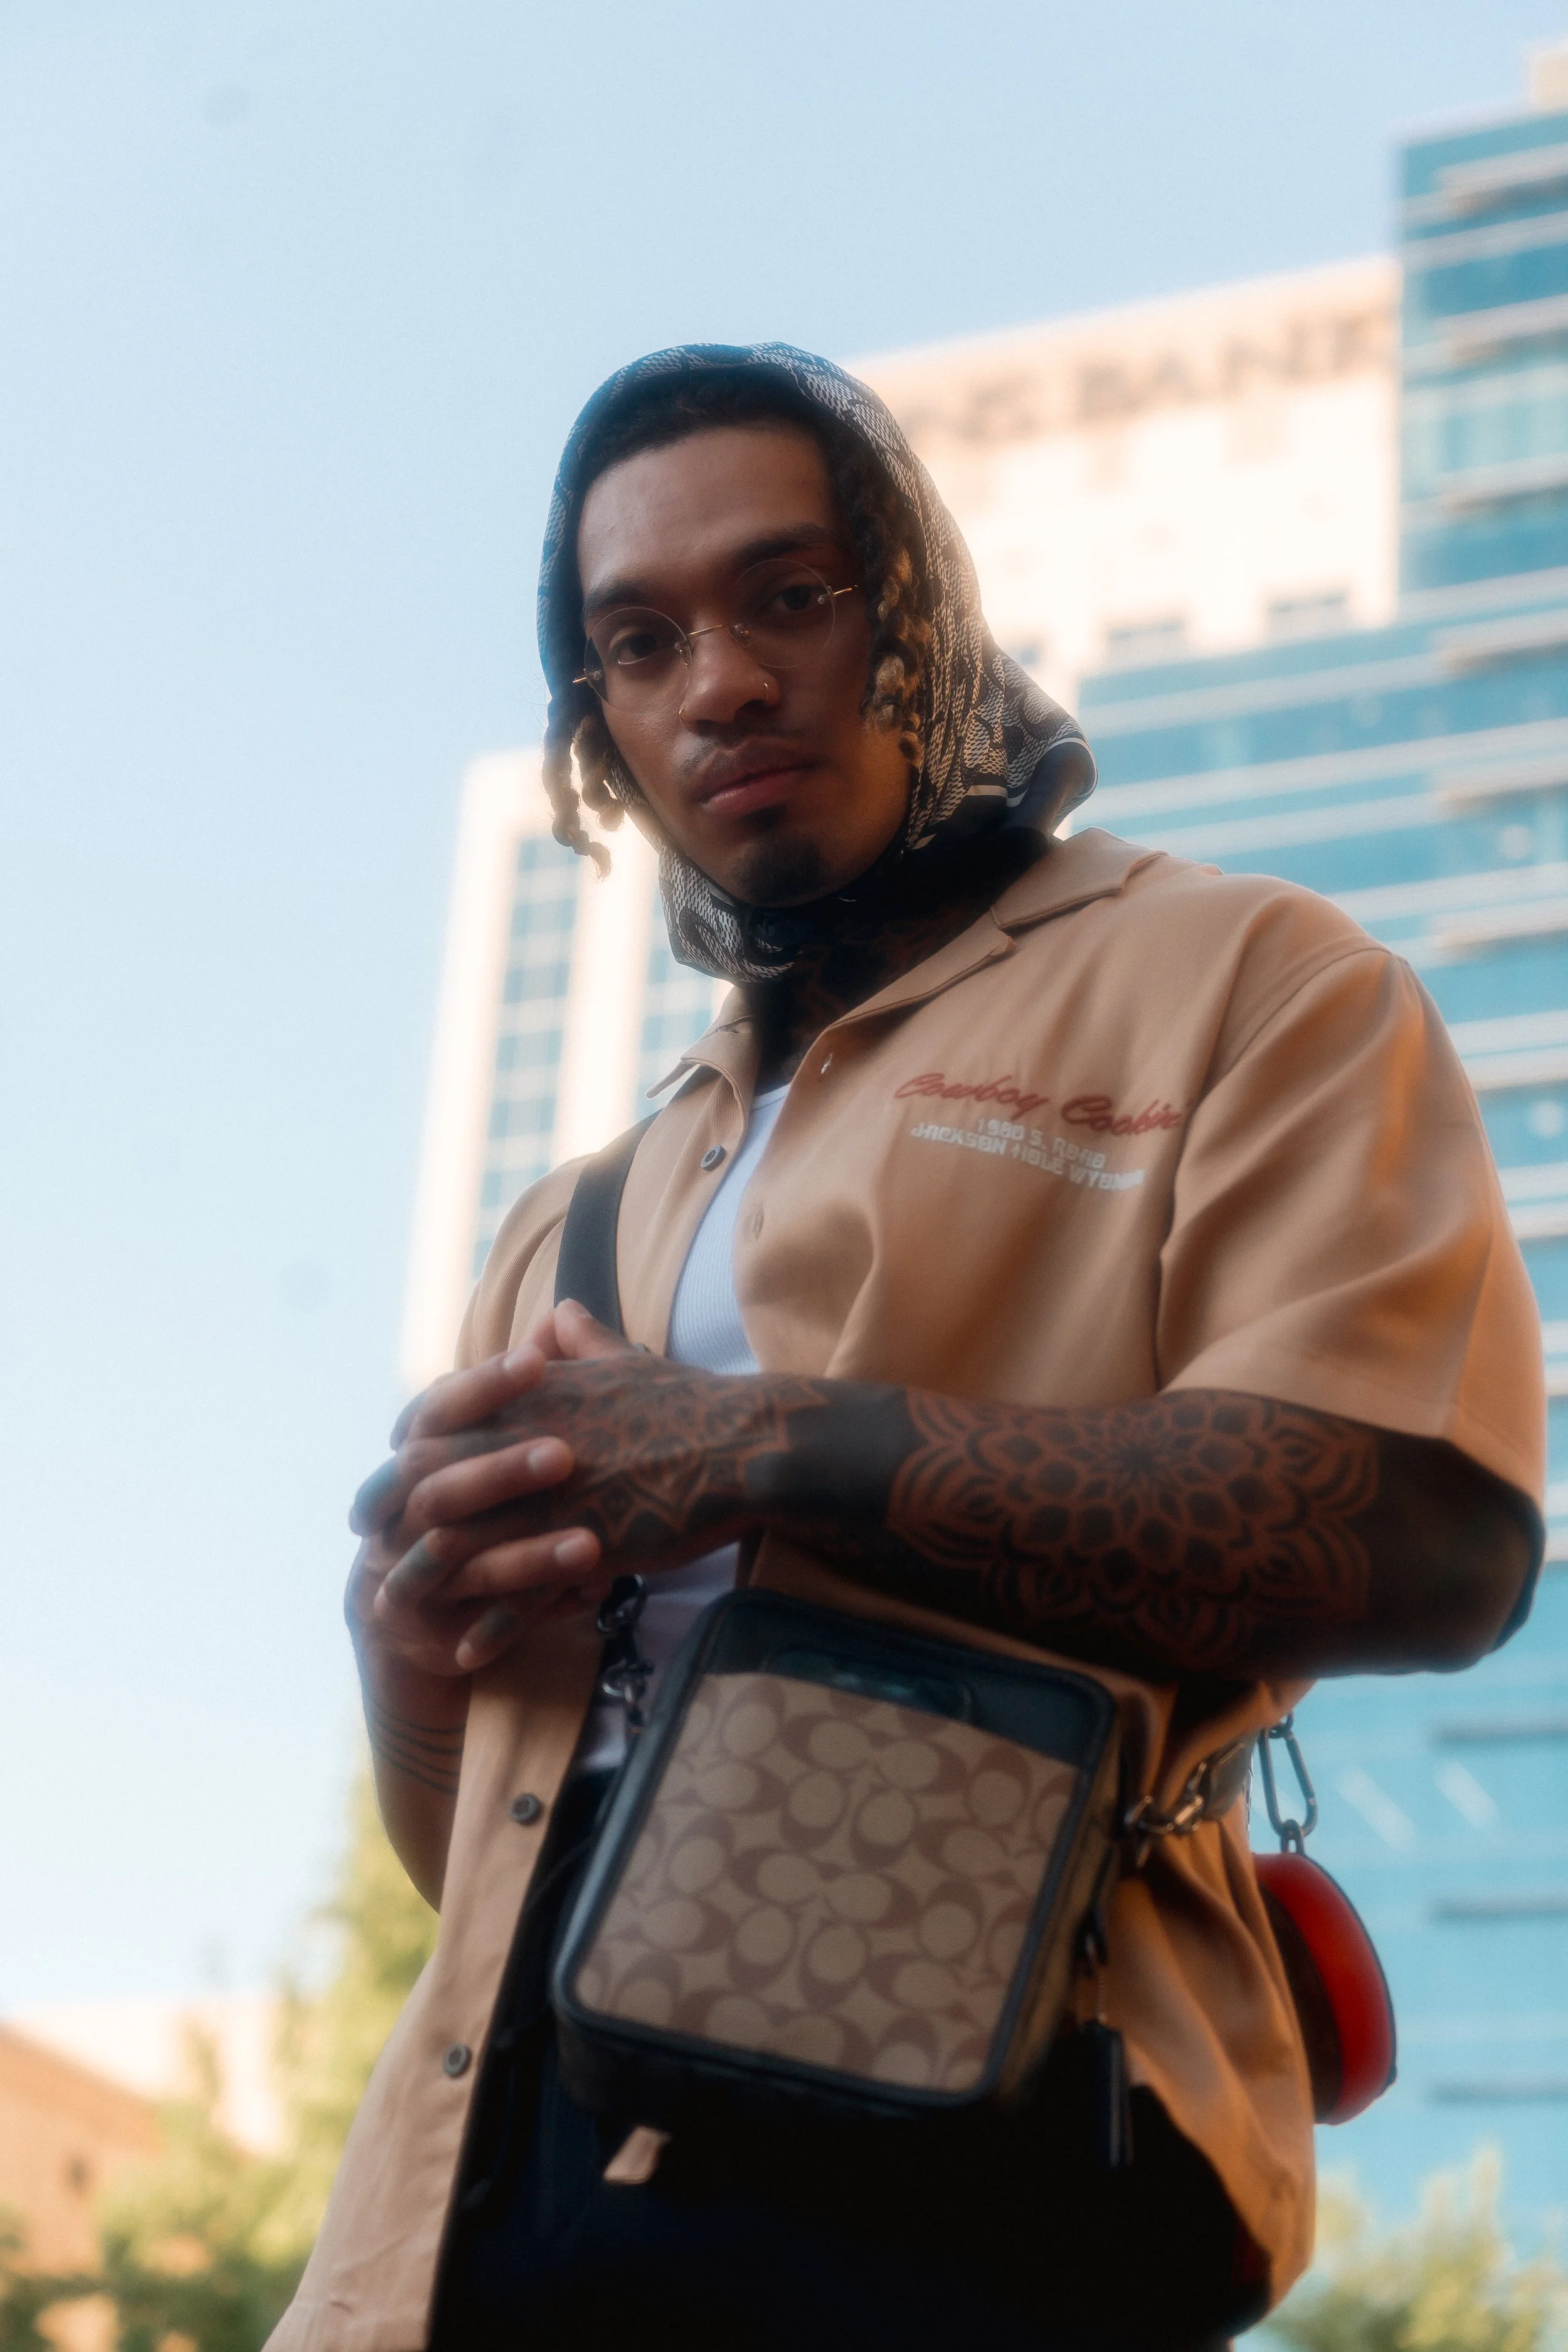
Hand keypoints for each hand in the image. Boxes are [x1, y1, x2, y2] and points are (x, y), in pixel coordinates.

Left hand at [370, 1299, 785, 1671]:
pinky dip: (486, 1627)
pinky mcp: (575, 1548)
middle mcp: (521, 1448)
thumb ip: (583, 1343)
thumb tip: (562, 1313)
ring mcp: (546, 1503)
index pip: (433, 1427)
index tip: (385, 1482)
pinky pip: (514, 1598)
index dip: (400, 1457)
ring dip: (422, 1585)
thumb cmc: (690, 1404)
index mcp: (527, 1403)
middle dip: (388, 1521)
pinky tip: (466, 1653)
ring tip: (397, 1612)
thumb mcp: (626, 1361)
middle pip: (426, 1489)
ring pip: (458, 1550)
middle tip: (368, 1552)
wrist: (742, 1450)